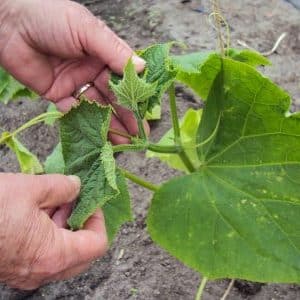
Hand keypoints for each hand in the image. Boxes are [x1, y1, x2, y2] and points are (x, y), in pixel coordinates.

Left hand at [0, 0, 146, 143]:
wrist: (8, 22)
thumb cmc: (50, 16)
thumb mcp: (87, 30)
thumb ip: (114, 51)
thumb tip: (142, 68)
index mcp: (103, 53)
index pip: (124, 79)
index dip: (134, 96)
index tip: (146, 112)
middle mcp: (92, 69)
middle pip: (112, 97)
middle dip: (126, 115)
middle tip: (138, 135)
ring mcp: (75, 82)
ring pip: (96, 107)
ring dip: (108, 124)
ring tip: (123, 142)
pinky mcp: (57, 94)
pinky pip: (73, 111)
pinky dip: (84, 122)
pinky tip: (97, 135)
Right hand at [0, 173, 106, 289]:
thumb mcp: (32, 188)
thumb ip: (63, 187)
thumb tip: (76, 186)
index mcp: (53, 255)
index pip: (96, 244)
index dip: (98, 220)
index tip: (90, 202)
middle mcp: (42, 271)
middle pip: (83, 252)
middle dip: (81, 223)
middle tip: (73, 201)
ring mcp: (28, 272)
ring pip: (64, 253)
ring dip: (64, 226)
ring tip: (54, 201)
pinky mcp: (15, 266)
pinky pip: (44, 252)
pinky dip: (49, 232)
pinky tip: (38, 210)